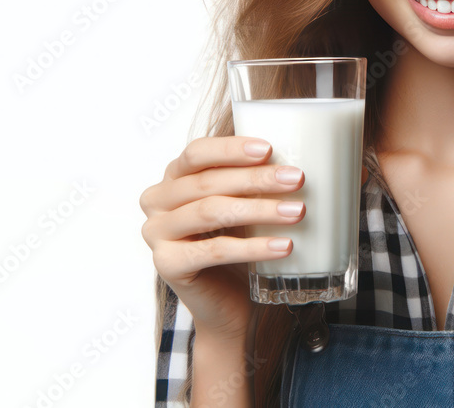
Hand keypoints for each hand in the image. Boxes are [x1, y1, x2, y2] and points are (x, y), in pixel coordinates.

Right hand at [140, 136, 305, 340]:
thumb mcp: (240, 204)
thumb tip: (293, 161)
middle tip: (297, 178)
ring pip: (211, 212)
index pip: (196, 153)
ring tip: (297, 211)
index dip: (231, 149)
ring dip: (259, 210)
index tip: (269, 149)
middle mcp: (156, 202)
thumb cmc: (236, 245)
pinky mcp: (167, 264)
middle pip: (207, 183)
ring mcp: (156, 234)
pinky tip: (283, 246)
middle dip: (256, 179)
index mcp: (172, 177)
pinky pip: (215, 250)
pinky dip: (253, 247)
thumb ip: (251, 180)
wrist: (226, 303)